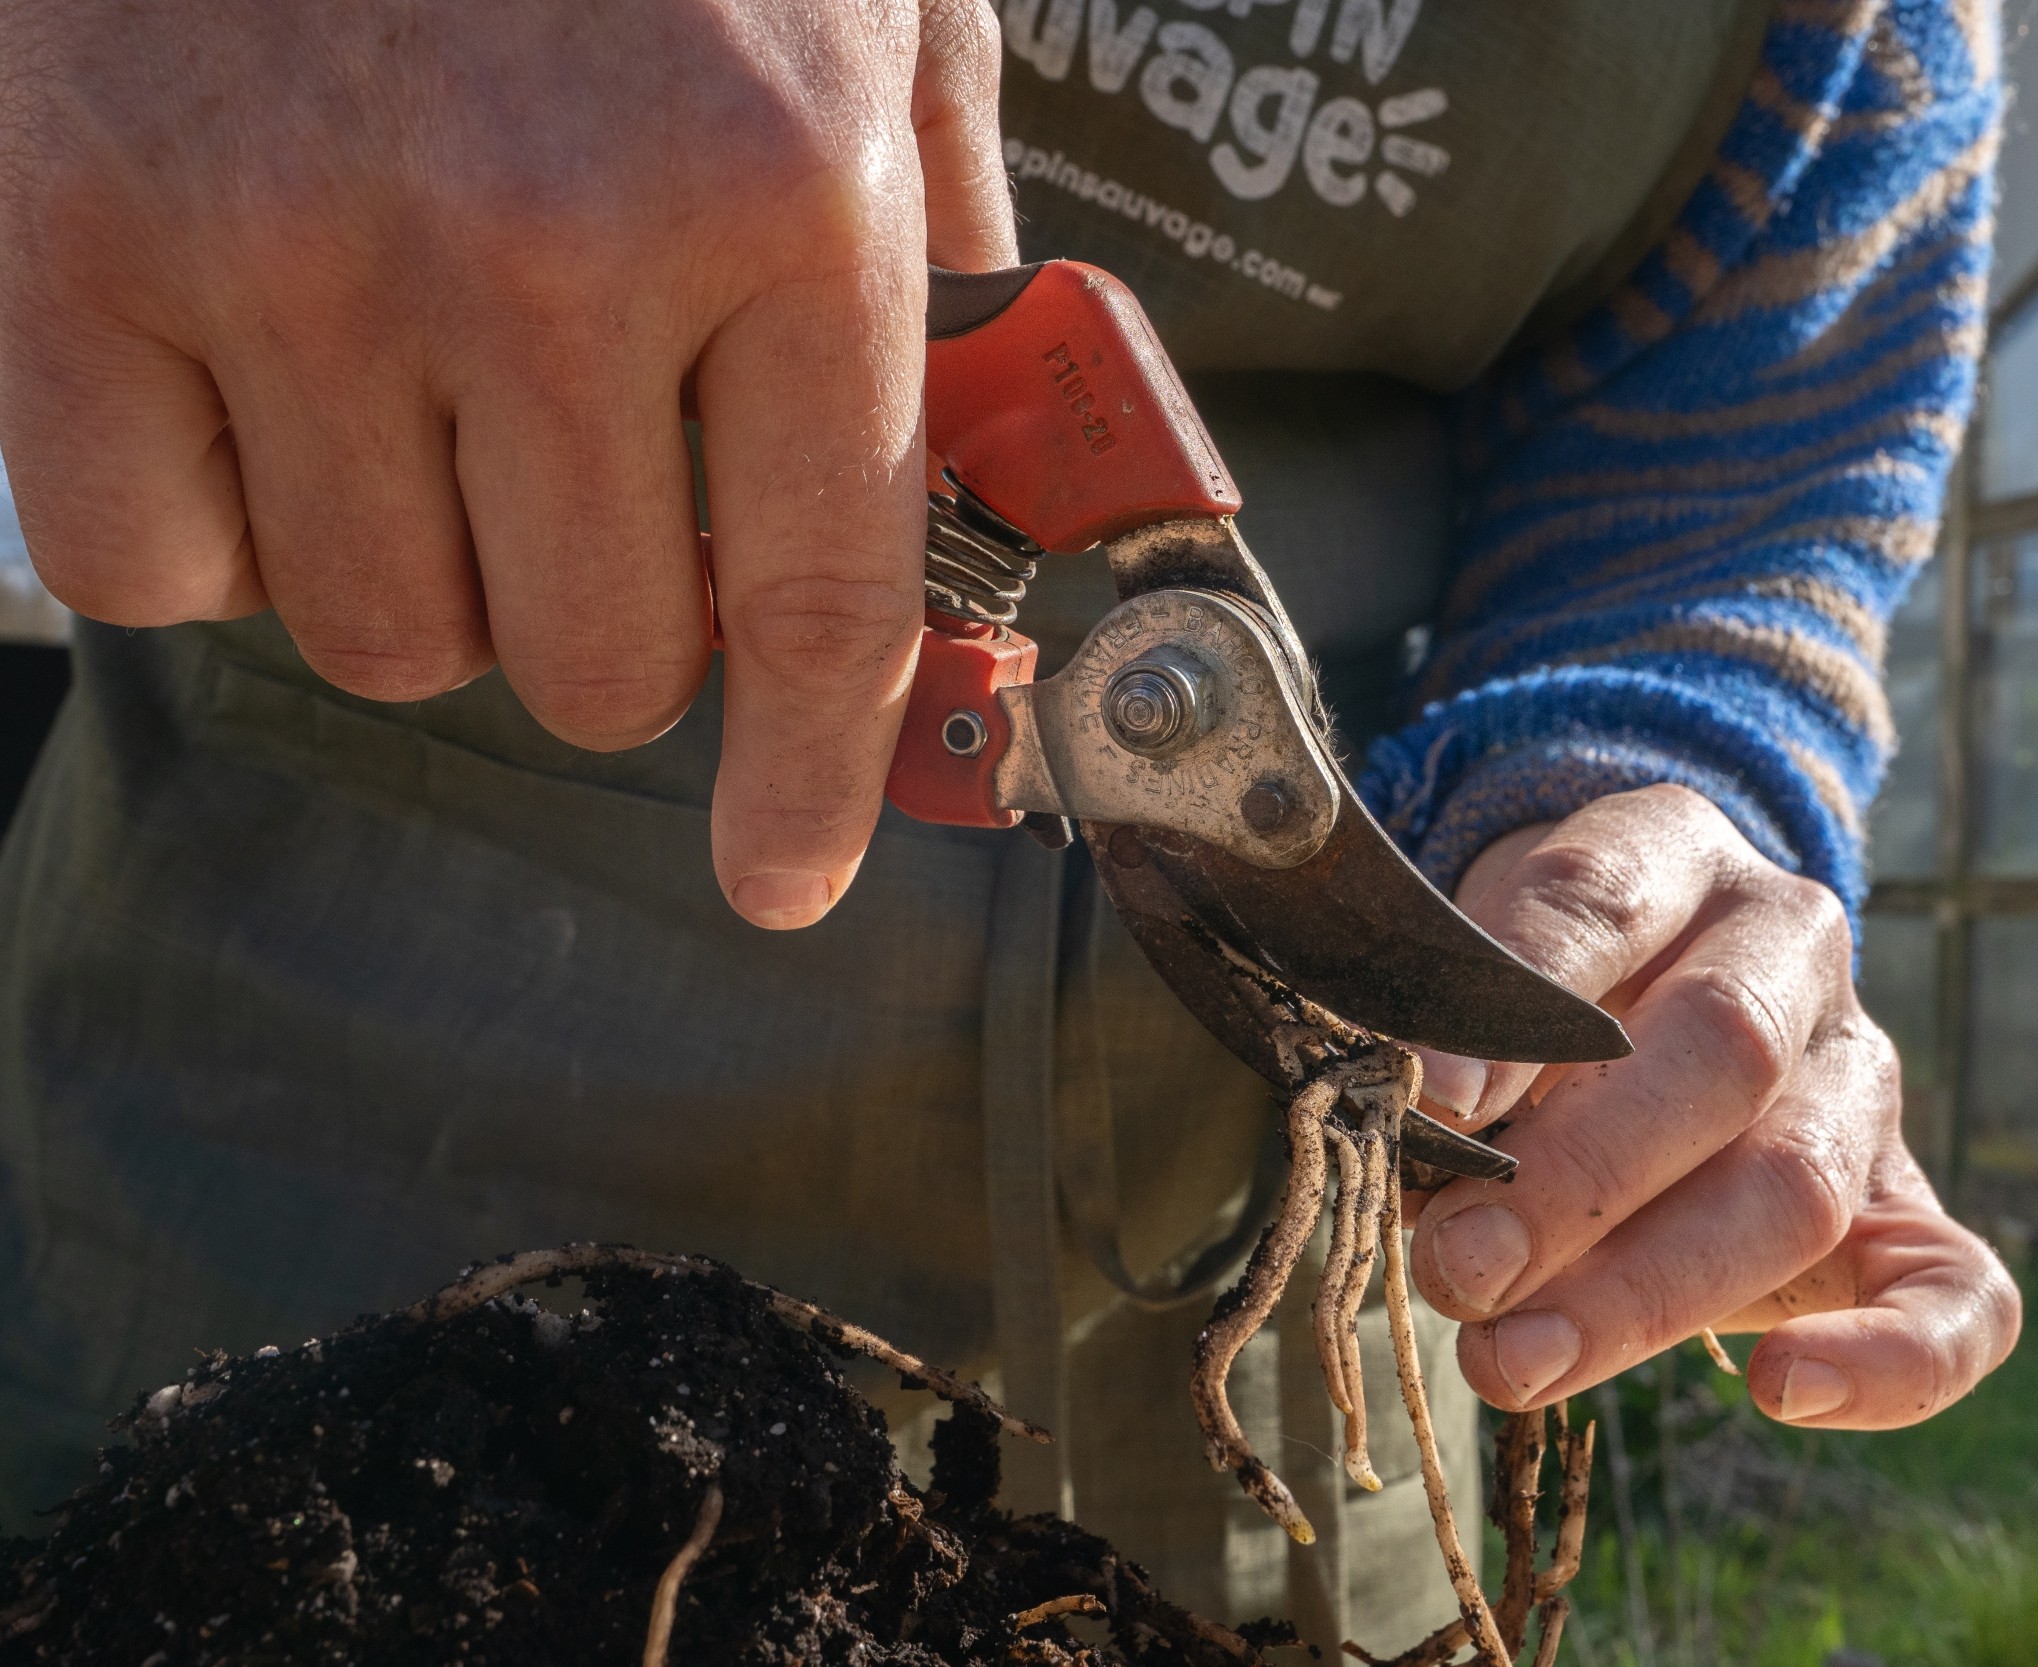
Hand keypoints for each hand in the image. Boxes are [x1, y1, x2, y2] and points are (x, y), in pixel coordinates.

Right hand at [0, 0, 1013, 927]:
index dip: (816, 772)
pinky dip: (220, 523)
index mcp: (782, 188)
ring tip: (429, 400)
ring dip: (433, 568)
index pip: (826, 593)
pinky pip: (153, 562)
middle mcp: (549, 250)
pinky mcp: (71, 234)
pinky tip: (269, 389)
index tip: (788, 872)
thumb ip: (931, 179)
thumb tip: (968, 379)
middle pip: (599, 662)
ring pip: (387, 635)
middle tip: (596, 493)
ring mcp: (295, 250)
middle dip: (623, 621)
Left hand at [1409, 786, 2019, 1429]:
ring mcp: (1861, 1078)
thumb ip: (1449, 1030)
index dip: (1517, 1003)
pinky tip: (1783, 1392)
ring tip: (1514, 1358)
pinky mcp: (1908, 1207)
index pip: (1600, 900)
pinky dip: (1887, 1361)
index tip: (1428, 1098)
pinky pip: (1957, 1296)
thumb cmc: (1524, 988)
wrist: (1644, 999)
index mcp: (1673, 852)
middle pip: (1719, 1052)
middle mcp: (1790, 947)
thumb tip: (1411, 1134)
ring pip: (1799, 1184)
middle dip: (1577, 1178)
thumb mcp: (1472, 962)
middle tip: (1458, 1267)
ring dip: (1649, 1289)